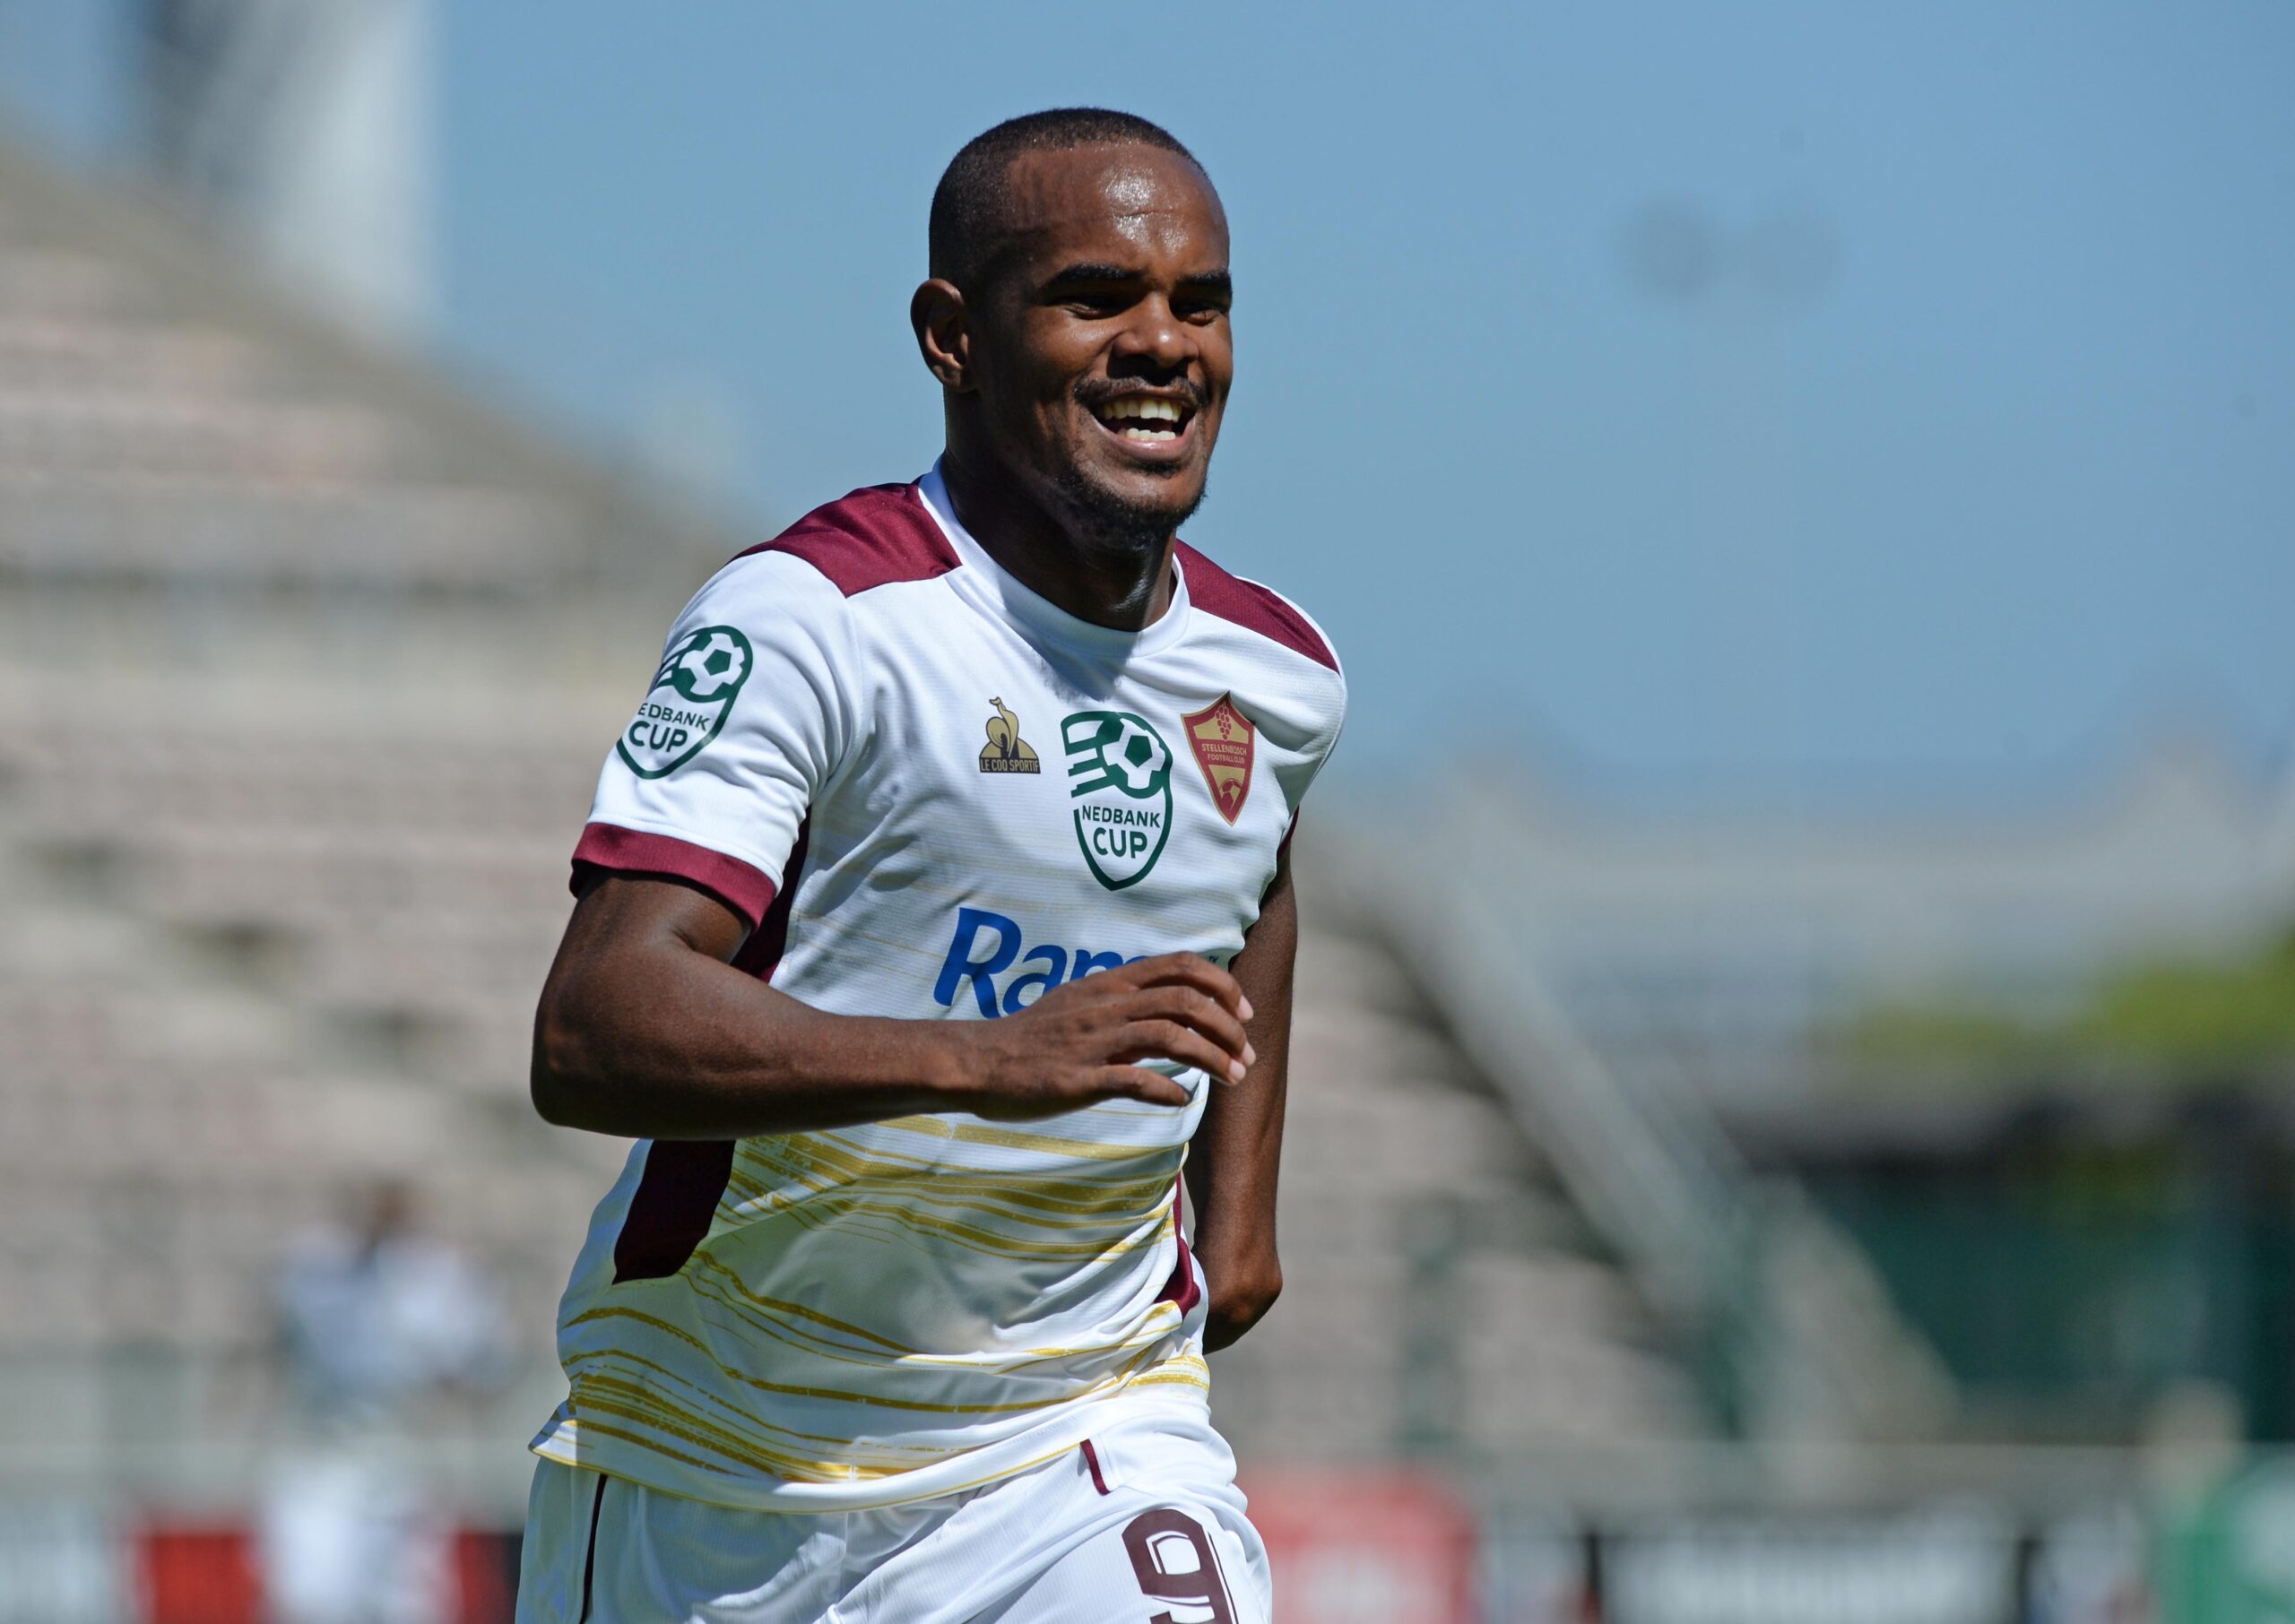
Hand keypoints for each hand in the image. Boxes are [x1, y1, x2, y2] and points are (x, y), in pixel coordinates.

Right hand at [949, 953, 1255, 1119]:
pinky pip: (1136, 1080)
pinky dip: (1169, 1090)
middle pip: (1186, 1001)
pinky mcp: (1080, 1078)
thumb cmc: (1034, 1036)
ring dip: (1212, 1058)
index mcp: (1110, 983)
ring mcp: (1093, 1041)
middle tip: (1247, 1054)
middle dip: (1228, 1027)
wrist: (979, 1061)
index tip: (1244, 1012)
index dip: (1222, 984)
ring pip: (1170, 1037)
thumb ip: (1125, 1000)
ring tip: (1233, 1079)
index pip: (1180, 965)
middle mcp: (1107, 1005)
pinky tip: (1184, 1101)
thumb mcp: (1081, 1001)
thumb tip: (1171, 1007)